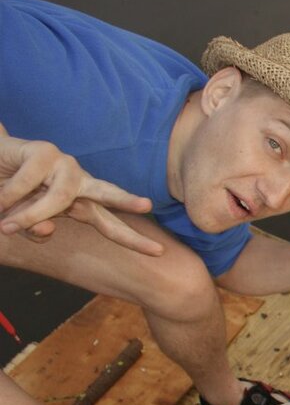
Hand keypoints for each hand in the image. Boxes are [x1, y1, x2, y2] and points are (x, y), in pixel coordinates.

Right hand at [0, 134, 162, 255]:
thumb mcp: (20, 222)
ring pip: (58, 197)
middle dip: (126, 200)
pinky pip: (27, 183)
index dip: (133, 238)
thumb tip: (46, 229)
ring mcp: (63, 165)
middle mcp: (79, 183)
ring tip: (6, 227)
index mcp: (80, 203)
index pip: (110, 223)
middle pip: (106, 193)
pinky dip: (9, 196)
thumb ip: (35, 230)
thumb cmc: (9, 198)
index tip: (159, 252)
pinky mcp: (43, 152)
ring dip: (30, 215)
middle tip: (146, 205)